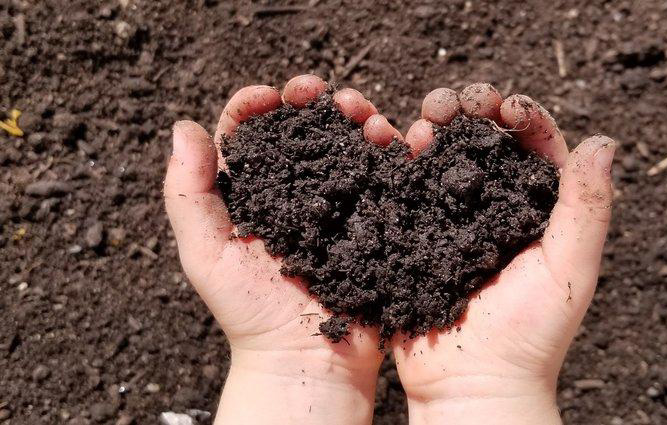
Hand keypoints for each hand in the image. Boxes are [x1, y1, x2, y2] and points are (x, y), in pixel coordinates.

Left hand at [163, 75, 400, 424]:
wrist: (307, 361)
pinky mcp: (375, 217)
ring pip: (349, 143)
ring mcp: (339, 203)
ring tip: (364, 115)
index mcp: (252, 194)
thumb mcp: (206, 255)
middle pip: (306, 130)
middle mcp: (296, 192)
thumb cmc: (250, 315)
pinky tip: (393, 140)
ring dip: (358, 117)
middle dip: (316, 102)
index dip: (257, 105)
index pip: (250, 134)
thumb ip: (188, 194)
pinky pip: (385, 174)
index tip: (271, 95)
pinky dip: (392, 149)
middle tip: (323, 93)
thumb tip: (184, 125)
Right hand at [392, 84, 615, 424]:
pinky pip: (407, 187)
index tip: (502, 103)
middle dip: (469, 110)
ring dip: (434, 127)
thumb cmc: (529, 337)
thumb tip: (603, 144)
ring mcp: (451, 219)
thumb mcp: (569, 271)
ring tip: (424, 120)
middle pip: (484, 142)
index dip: (520, 114)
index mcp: (538, 210)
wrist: (471, 385)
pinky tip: (396, 146)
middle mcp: (495, 208)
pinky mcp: (415, 233)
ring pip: (443, 156)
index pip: (535, 145)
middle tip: (451, 102)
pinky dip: (401, 161)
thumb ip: (587, 209)